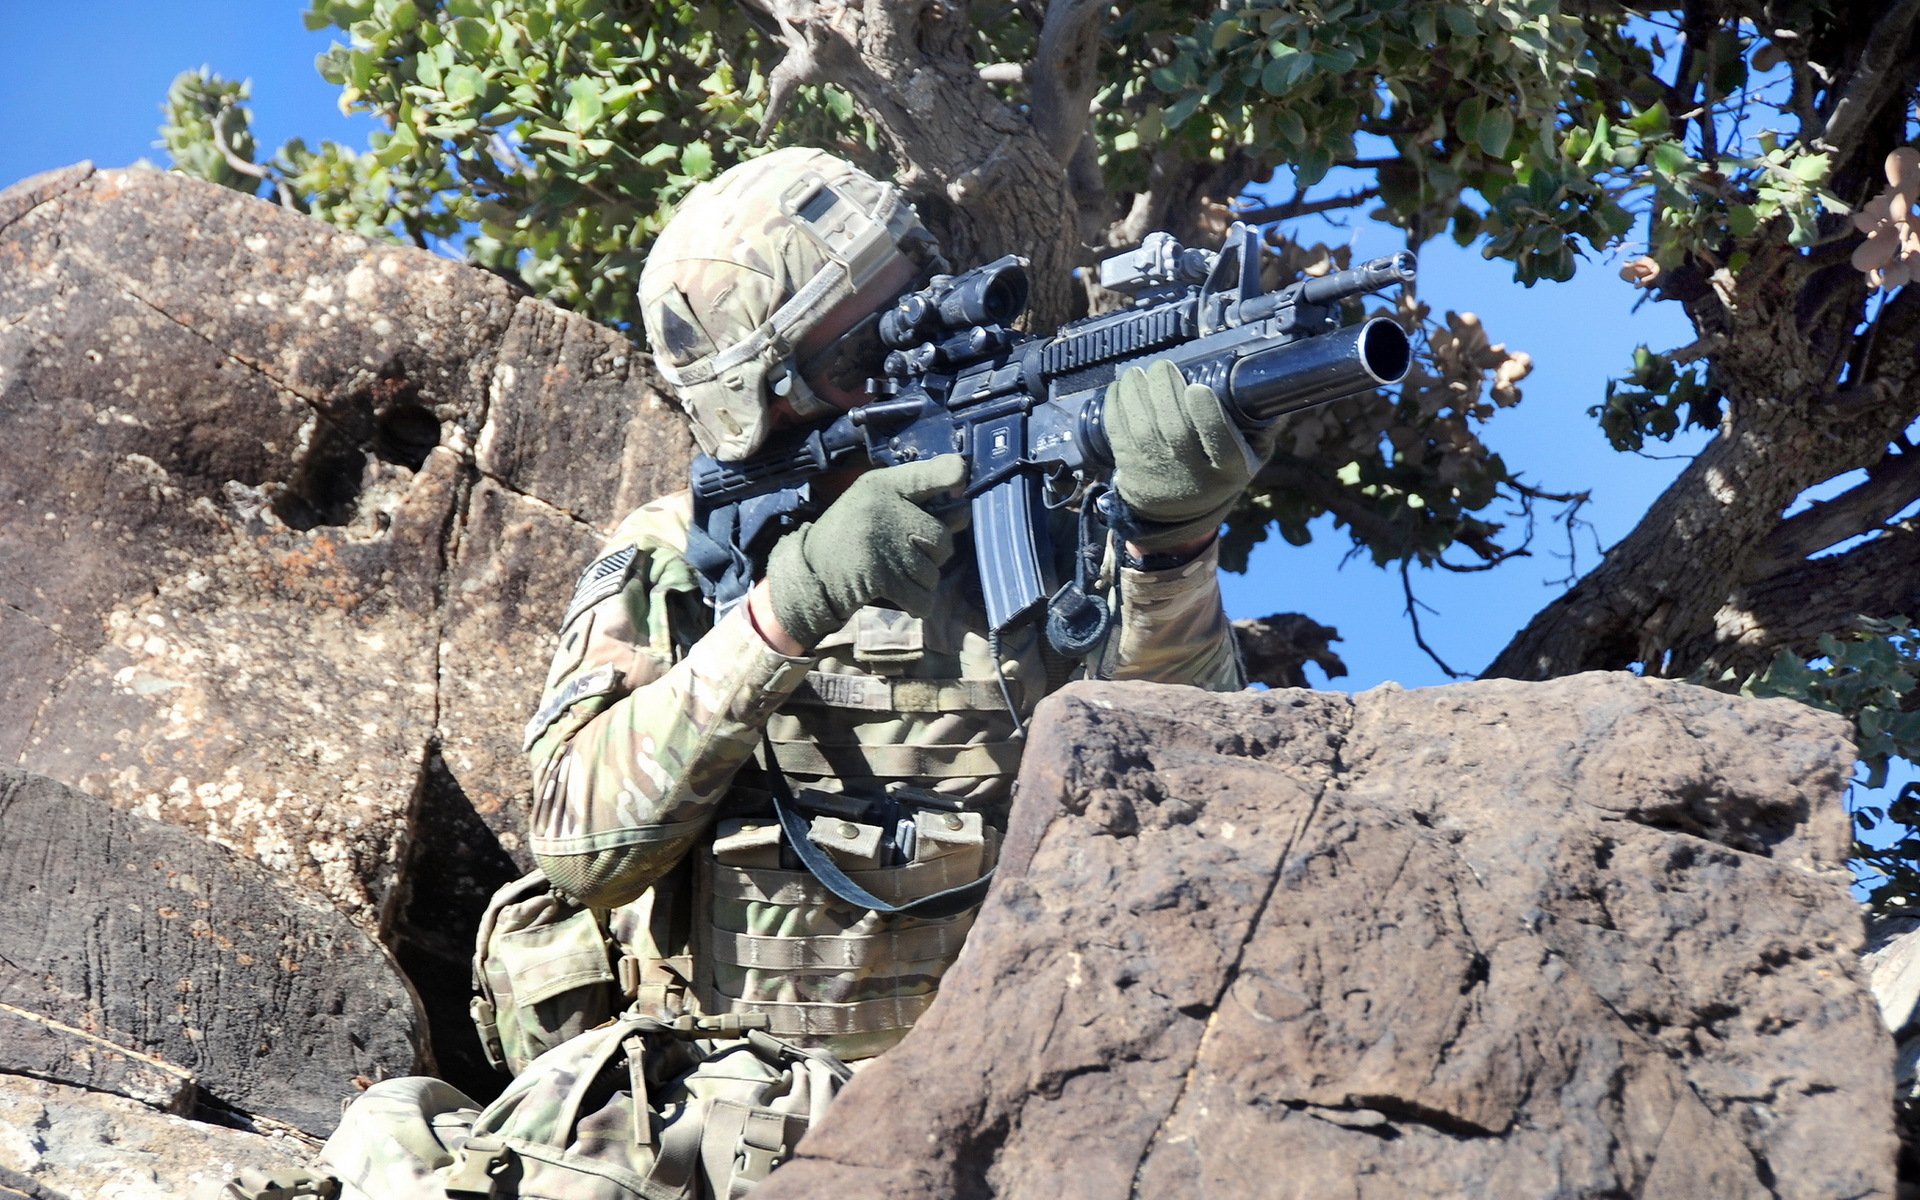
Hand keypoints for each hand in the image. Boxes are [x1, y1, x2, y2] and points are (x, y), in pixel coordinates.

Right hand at [765, 455, 966, 649]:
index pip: (932, 472)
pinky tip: (903, 595)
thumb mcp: (874, 501)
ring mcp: (884, 545)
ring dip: (922, 581)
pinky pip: (922, 597)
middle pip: (942, 538)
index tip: (960, 487)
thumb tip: (964, 505)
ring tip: (898, 573)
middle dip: (934, 554)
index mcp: (884, 485)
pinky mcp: (881, 577)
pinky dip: (918, 603)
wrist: (812, 572)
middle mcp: (885, 509)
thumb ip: (916, 497)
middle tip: (911, 554)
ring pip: (933, 571)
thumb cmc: (851, 534)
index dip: (954, 475)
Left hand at [1104, 359, 1273, 552]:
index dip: (1208, 415)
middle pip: (1176, 429)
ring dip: (1137, 393)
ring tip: (1139, 372)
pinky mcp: (1130, 468)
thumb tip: (1273, 389)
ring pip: (1143, 428)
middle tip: (1163, 366)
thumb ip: (1260, 428)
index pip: (1220, 443)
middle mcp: (1191, 474)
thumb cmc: (1216, 471)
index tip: (1199, 388)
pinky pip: (1118, 432)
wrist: (1175, 515)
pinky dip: (1116, 406)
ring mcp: (1157, 472)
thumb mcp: (1248, 459)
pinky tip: (1122, 387)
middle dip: (1166, 391)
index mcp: (1228, 470)